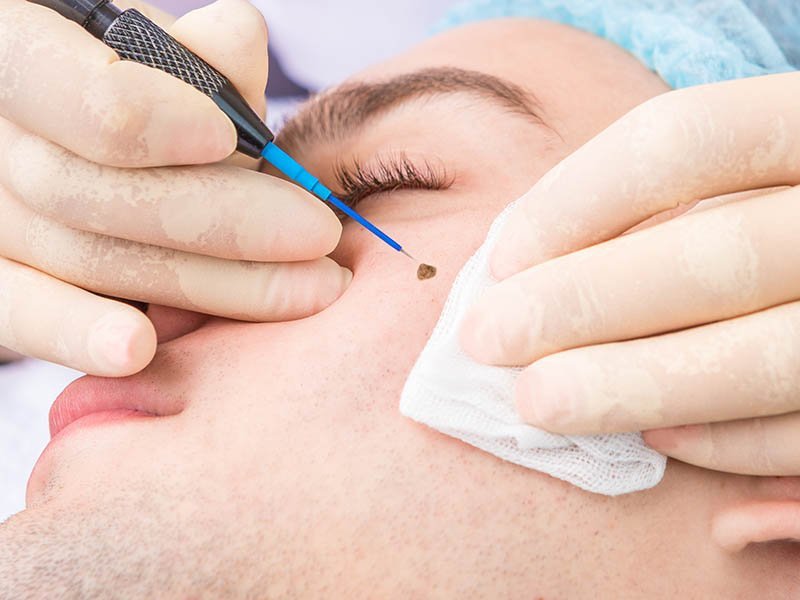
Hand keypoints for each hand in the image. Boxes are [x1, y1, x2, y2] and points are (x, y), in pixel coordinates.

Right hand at [0, 0, 348, 375]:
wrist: (81, 141)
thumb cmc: (143, 92)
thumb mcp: (164, 59)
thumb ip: (198, 60)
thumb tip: (236, 41)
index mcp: (21, 50)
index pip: (79, 93)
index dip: (156, 120)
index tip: (234, 139)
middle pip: (92, 191)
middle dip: (221, 222)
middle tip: (319, 236)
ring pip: (84, 259)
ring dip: (205, 283)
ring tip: (304, 292)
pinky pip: (20, 315)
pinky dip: (79, 334)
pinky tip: (139, 350)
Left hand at [461, 72, 799, 475]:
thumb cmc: (780, 209)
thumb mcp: (747, 173)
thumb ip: (660, 205)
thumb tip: (523, 262)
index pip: (691, 138)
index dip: (581, 197)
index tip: (503, 255)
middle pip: (721, 253)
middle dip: (587, 304)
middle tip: (489, 342)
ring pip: (774, 354)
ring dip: (641, 385)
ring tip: (540, 403)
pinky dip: (739, 442)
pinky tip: (658, 440)